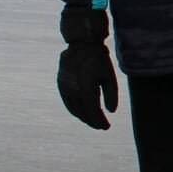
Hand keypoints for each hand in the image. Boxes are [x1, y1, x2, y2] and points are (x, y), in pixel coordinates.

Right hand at [57, 7, 118, 130]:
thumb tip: (111, 111)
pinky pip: (67, 102)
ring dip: (84, 117)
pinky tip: (82, 112)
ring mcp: (65, 87)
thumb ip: (111, 94)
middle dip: (93, 121)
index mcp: (87, 88)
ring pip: (74, 109)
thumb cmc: (99, 59)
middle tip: (102, 126)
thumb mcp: (109, 75)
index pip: (93, 111)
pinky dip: (75, 109)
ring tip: (93, 121)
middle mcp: (73, 90)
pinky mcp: (60, 84)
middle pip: (83, 113)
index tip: (106, 127)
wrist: (81, 44)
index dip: (99, 121)